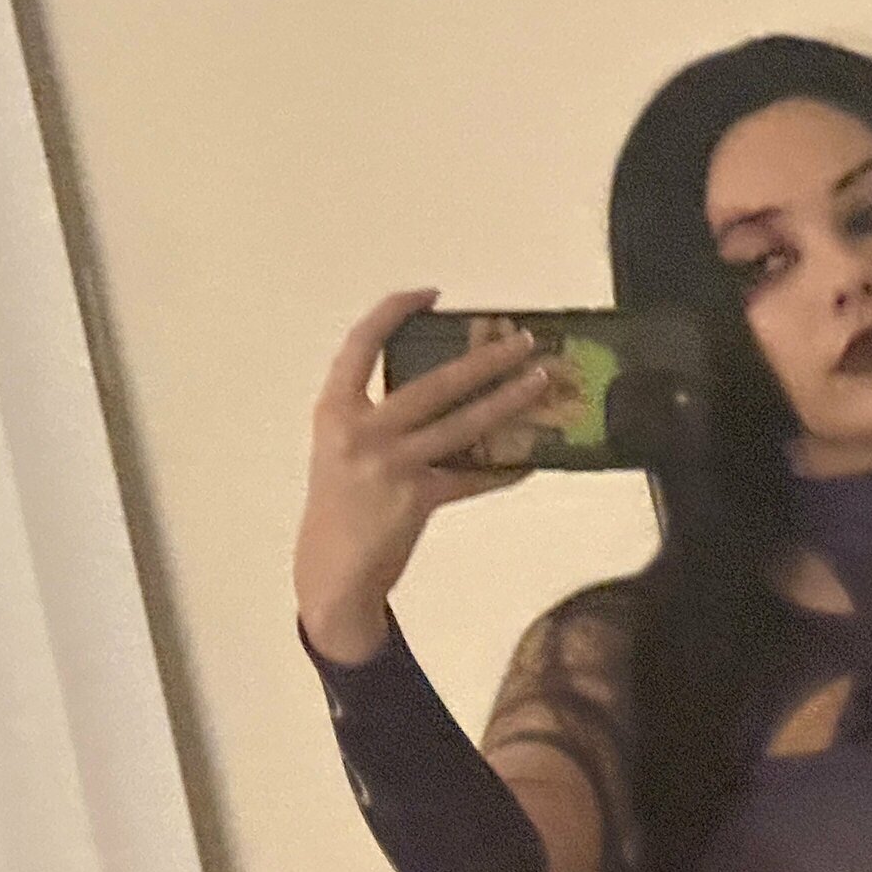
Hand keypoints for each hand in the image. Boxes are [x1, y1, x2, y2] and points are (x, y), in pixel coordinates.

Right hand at [294, 289, 554, 655]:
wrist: (330, 575)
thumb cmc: (341, 507)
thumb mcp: (341, 450)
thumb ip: (378, 418)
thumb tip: (445, 389)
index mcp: (334, 411)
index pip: (361, 344)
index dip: (395, 312)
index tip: (431, 296)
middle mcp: (359, 432)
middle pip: (433, 383)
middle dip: (484, 358)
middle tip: (521, 342)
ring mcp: (389, 466)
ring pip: (463, 424)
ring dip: (507, 402)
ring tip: (540, 383)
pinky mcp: (416, 499)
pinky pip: (471, 478)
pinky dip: (501, 471)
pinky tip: (528, 462)